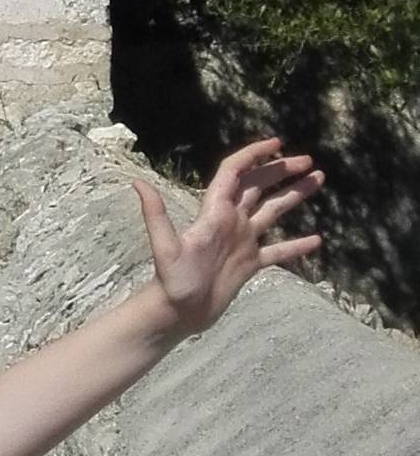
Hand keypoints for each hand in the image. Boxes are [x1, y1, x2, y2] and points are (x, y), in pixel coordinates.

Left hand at [135, 137, 321, 332]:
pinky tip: (317, 240)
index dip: (253, 155)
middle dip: (281, 170)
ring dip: (294, 195)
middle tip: (308, 160)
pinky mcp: (250, 263)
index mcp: (214, 212)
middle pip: (258, 186)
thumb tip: (137, 182)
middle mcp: (230, 221)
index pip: (235, 173)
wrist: (179, 313)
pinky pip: (279, 251)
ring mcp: (242, 241)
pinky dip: (297, 245)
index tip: (278, 142)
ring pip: (273, 211)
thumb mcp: (165, 247)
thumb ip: (155, 214)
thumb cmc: (171, 281)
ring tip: (318, 179)